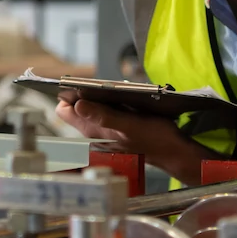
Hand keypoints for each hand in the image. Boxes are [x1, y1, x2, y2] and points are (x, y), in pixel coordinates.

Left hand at [56, 99, 215, 184]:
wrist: (172, 152)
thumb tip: (78, 104)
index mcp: (92, 130)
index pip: (64, 110)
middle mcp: (93, 133)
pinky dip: (109, 106)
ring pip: (90, 110)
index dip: (68, 96)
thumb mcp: (130, 124)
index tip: (80, 84)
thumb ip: (104, 116)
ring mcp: (102, 133)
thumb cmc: (154, 138)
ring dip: (99, 99)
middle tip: (104, 88)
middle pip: (76, 108)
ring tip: (116, 95)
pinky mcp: (113, 132)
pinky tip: (124, 103)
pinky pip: (103, 113)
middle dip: (85, 94)